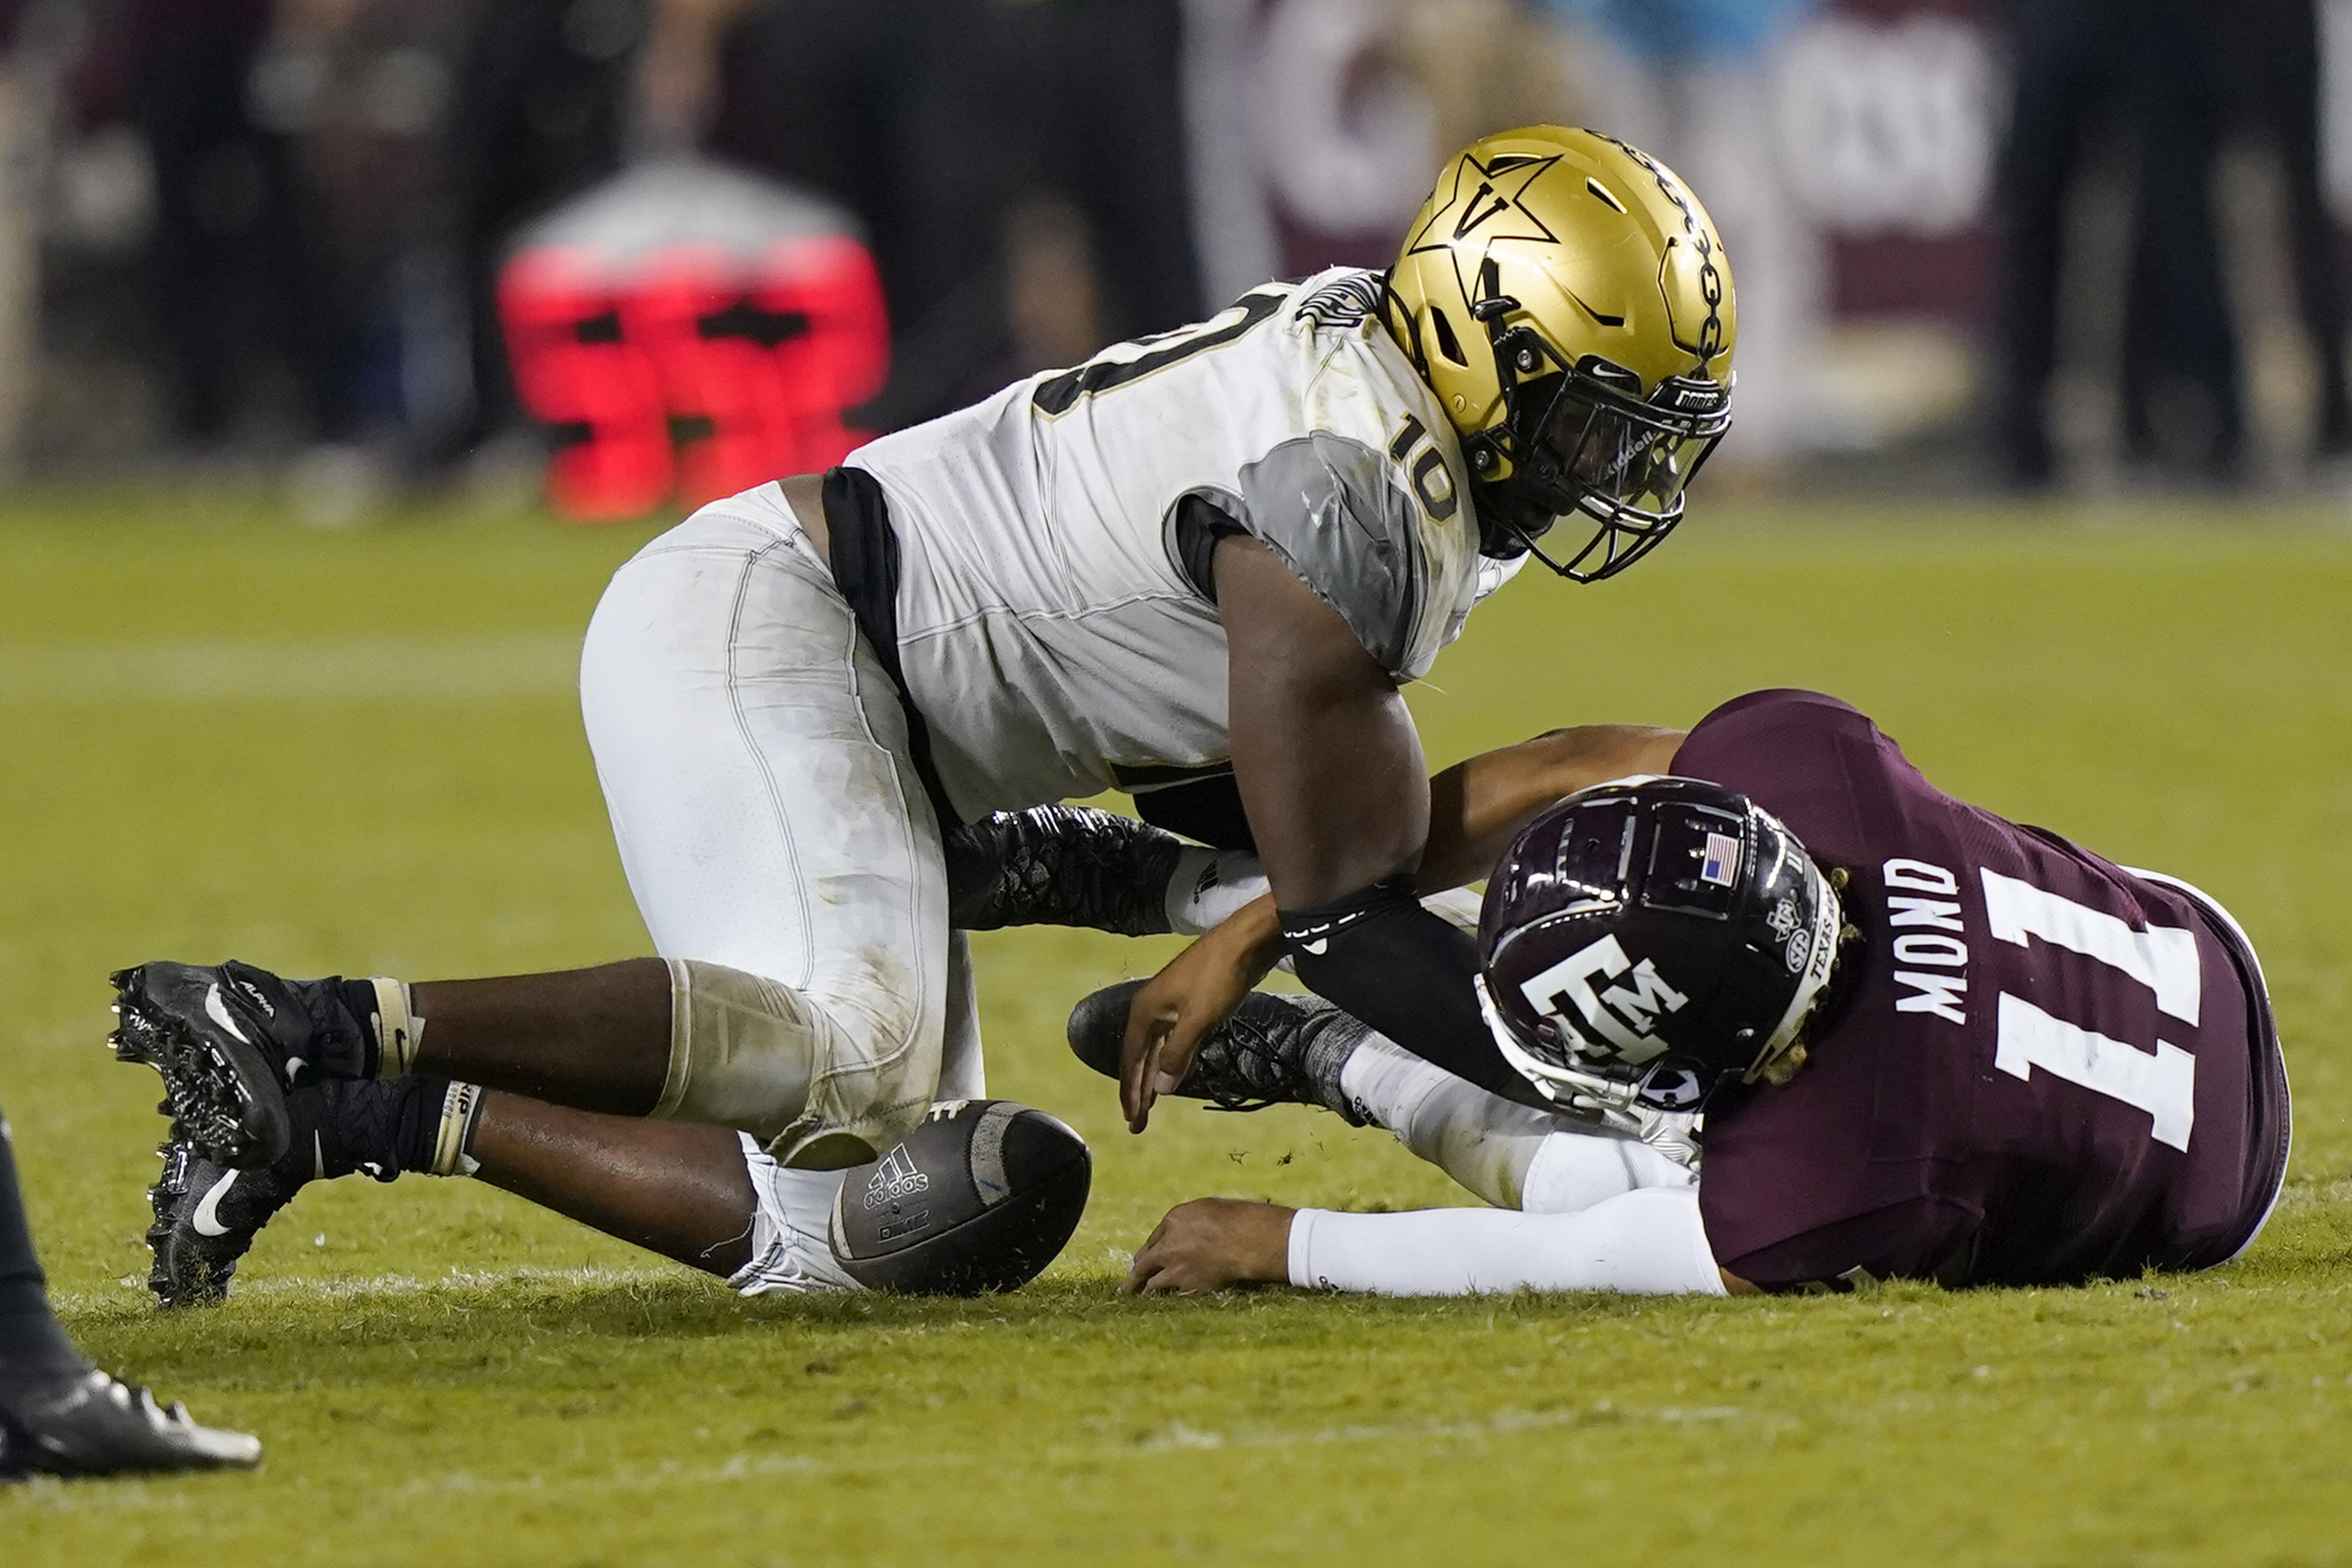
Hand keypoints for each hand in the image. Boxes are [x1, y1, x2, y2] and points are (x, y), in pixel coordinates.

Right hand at [1119, 898, 1282, 1131]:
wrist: (1246, 942)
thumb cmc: (1218, 978)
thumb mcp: (1197, 1020)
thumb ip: (1177, 1055)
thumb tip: (1159, 1090)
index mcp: (1145, 1011)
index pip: (1131, 1060)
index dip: (1131, 1091)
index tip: (1132, 1119)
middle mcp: (1152, 1009)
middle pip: (1141, 1057)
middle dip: (1139, 1090)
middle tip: (1138, 1123)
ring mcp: (1172, 1006)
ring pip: (1158, 1050)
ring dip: (1155, 1077)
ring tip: (1151, 1105)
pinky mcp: (1191, 1005)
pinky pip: (1176, 1041)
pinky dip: (1174, 1060)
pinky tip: (1175, 1075)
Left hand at [1121, 1198, 1296, 1293]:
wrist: (1246, 1240)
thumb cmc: (1234, 1219)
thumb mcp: (1206, 1209)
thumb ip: (1188, 1223)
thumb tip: (1183, 1232)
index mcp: (1173, 1221)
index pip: (1154, 1240)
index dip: (1147, 1252)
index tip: (1139, 1261)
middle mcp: (1168, 1246)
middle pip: (1143, 1264)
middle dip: (1133, 1278)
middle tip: (1124, 1288)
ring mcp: (1177, 1269)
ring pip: (1153, 1285)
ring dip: (1147, 1291)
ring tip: (1140, 1299)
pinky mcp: (1190, 1287)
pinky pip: (1176, 1295)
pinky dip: (1171, 1299)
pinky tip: (1166, 1305)